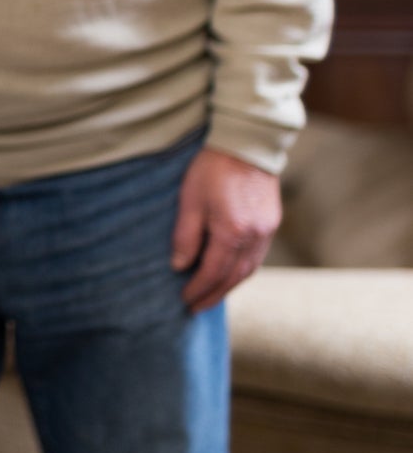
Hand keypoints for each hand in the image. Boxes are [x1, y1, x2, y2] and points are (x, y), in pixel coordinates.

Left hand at [171, 147, 280, 310]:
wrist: (247, 144)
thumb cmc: (211, 169)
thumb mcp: (189, 200)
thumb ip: (186, 236)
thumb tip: (180, 267)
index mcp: (232, 232)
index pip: (213, 272)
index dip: (199, 289)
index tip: (184, 300)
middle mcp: (255, 237)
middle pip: (234, 277)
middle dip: (215, 294)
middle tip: (196, 307)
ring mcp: (267, 231)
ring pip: (249, 269)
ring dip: (230, 285)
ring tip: (211, 295)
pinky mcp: (272, 223)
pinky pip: (257, 257)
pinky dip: (242, 270)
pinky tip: (231, 273)